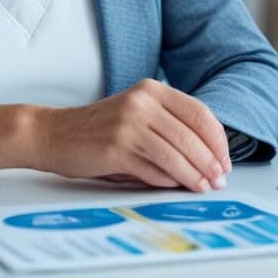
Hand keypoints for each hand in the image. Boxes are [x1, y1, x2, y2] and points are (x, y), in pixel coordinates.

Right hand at [35, 79, 231, 191]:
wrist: (52, 133)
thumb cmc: (98, 128)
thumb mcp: (136, 113)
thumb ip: (167, 124)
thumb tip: (207, 154)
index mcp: (152, 90)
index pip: (199, 113)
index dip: (217, 139)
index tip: (225, 159)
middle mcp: (142, 103)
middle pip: (191, 135)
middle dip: (210, 162)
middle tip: (220, 179)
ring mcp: (128, 125)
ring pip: (176, 154)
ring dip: (195, 175)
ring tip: (205, 187)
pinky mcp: (115, 149)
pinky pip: (153, 169)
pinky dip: (169, 180)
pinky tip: (177, 186)